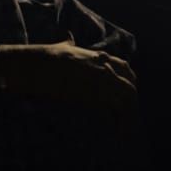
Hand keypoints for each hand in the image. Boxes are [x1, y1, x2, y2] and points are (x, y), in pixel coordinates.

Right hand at [0, 44, 138, 120]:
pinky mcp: (97, 95)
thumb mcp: (63, 46)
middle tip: (124, 118)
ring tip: (123, 131)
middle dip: (130, 102)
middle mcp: (105, 67)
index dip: (128, 81)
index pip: (124, 67)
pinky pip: (118, 109)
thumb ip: (69, 43)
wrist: (40, 66)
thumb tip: (68, 36)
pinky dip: (121, 122)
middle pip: (130, 84)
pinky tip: (117, 134)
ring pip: (128, 97)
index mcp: (98, 56)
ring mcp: (103, 80)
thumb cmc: (47, 58)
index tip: (125, 95)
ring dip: (128, 115)